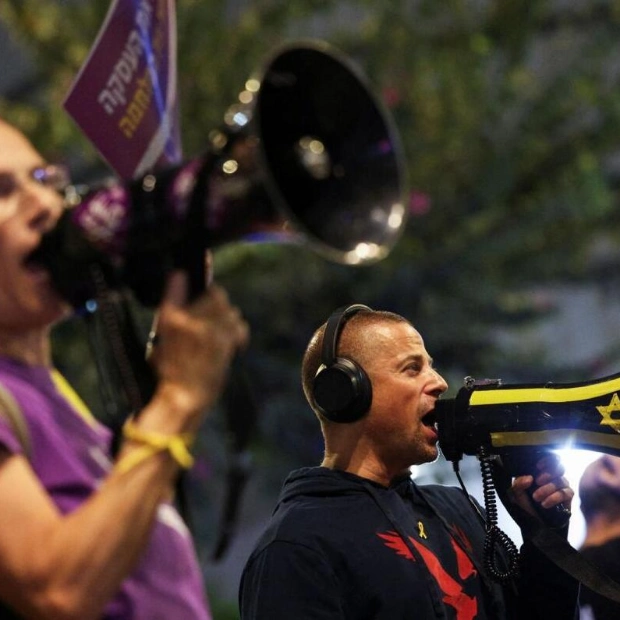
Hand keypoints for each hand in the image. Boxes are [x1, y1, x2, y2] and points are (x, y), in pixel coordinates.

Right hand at [148, 271, 248, 429]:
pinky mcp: (224, 343)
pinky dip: (237, 332)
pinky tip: (230, 340)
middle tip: (211, 314)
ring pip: (230, 310)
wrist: (184, 395)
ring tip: (217, 331)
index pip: (180, 281)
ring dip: (227, 318)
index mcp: (169, 316)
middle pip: (216, 294)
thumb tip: (179, 275)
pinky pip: (239, 326)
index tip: (199, 262)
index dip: (192, 272)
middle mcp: (188, 320)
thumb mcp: (160, 335)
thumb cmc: (170, 367)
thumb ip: (172, 304)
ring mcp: (208, 331)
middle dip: (216, 302)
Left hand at [508, 453, 573, 521]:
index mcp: (540, 471)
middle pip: (559, 466)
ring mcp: (561, 485)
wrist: (534, 522)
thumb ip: (518, 484)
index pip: (549, 458)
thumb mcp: (516, 493)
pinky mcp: (568, 497)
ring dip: (548, 489)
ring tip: (536, 498)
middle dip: (548, 473)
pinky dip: (554, 498)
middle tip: (537, 481)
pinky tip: (545, 504)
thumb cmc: (526, 503)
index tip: (538, 466)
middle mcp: (552, 476)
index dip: (547, 459)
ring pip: (561, 480)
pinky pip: (566, 493)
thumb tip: (528, 478)